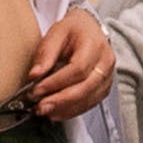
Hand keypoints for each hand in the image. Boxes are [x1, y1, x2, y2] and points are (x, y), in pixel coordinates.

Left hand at [25, 0, 118, 121]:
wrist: (89, 29)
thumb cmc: (73, 30)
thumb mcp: (56, 33)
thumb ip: (46, 53)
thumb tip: (34, 75)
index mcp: (95, 45)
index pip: (78, 69)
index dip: (57, 82)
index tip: (37, 89)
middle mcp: (106, 62)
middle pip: (86, 87)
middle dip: (61, 100)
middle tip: (41, 107)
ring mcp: (108, 77)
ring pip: (89, 99)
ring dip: (66, 108)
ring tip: (46, 111)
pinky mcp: (104, 88)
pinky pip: (90, 103)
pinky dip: (73, 110)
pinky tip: (57, 113)